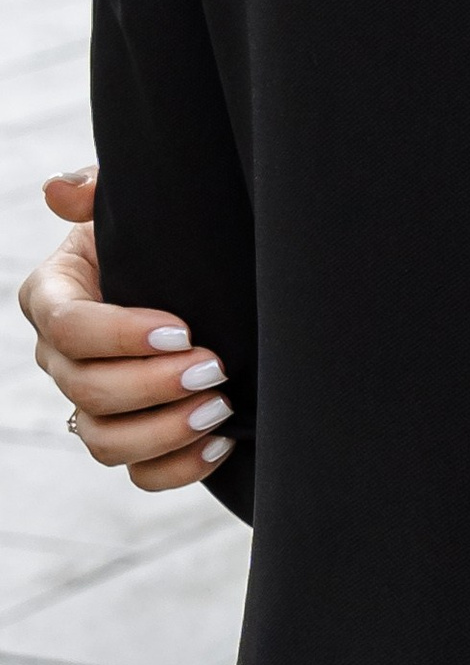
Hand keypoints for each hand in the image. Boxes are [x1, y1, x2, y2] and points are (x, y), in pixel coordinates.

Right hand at [18, 171, 233, 489]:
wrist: (193, 274)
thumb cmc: (155, 233)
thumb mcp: (128, 204)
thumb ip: (96, 190)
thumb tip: (60, 190)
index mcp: (54, 296)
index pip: (67, 327)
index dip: (120, 335)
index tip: (182, 328)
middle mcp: (63, 358)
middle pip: (86, 389)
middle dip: (153, 384)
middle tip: (214, 366)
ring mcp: (92, 404)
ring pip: (104, 441)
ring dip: (164, 431)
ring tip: (219, 407)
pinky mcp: (130, 437)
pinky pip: (138, 474)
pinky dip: (178, 468)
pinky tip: (220, 444)